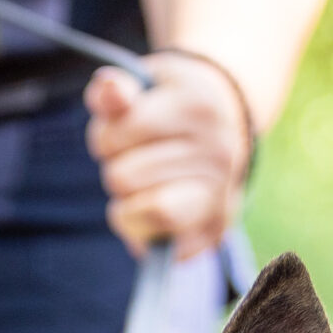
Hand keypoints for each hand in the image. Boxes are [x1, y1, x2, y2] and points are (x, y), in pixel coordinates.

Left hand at [84, 54, 255, 261]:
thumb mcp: (146, 84)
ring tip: (141, 187)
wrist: (227, 123)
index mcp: (197, 107)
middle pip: (122, 179)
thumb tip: (110, 90)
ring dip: (127, 206)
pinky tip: (153, 212)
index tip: (121, 132)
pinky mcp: (216, 230)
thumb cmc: (170, 103)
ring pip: (150, 214)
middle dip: (117, 170)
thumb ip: (116, 91)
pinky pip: (165, 247)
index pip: (115, 138)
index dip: (105, 138)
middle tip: (137, 160)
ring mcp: (222, 194)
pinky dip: (146, 235)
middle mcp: (219, 152)